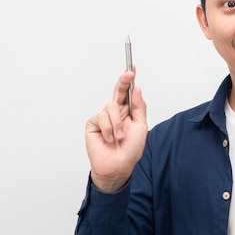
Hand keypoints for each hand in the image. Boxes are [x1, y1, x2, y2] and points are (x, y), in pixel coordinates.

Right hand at [85, 70, 147, 192]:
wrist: (118, 166)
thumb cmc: (130, 149)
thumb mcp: (140, 127)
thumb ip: (139, 107)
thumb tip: (137, 89)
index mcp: (127, 112)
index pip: (128, 93)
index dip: (129, 80)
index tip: (132, 68)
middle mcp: (115, 112)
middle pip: (118, 92)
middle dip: (123, 82)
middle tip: (128, 73)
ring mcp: (104, 117)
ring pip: (111, 107)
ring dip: (118, 124)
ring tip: (119, 137)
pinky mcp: (93, 123)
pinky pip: (102, 118)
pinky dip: (109, 129)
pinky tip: (109, 139)